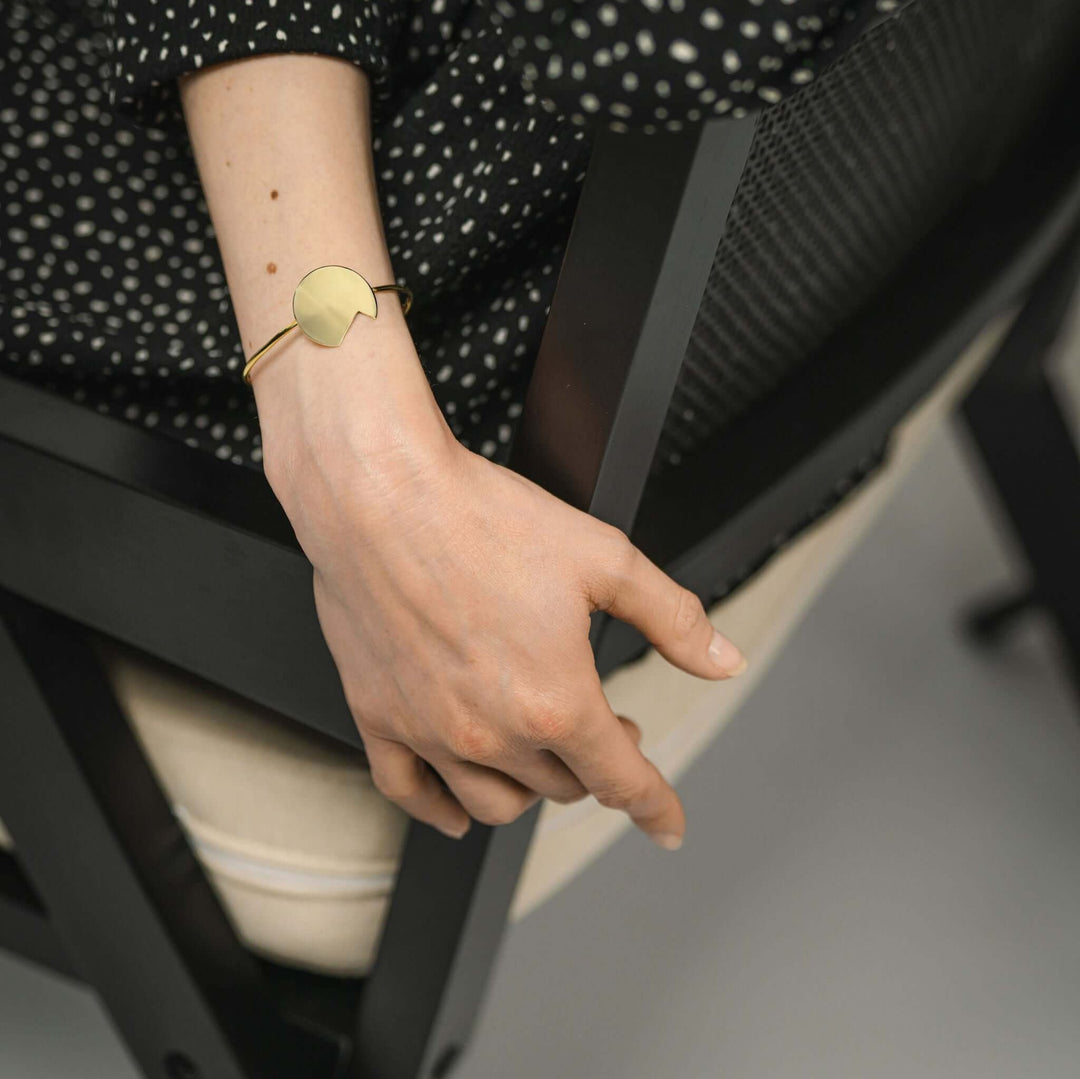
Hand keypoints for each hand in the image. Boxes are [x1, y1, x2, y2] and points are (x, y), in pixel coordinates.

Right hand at [256, 325, 746, 849]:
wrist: (382, 495)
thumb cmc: (481, 519)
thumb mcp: (605, 560)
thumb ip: (672, 619)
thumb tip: (721, 659)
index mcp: (555, 699)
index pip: (621, 780)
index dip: (655, 805)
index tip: (666, 823)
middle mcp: (492, 730)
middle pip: (562, 786)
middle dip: (596, 767)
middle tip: (605, 729)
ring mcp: (429, 730)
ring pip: (494, 802)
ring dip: (531, 791)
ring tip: (541, 759)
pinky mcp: (378, 716)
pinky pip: (409, 793)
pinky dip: (439, 811)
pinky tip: (454, 810)